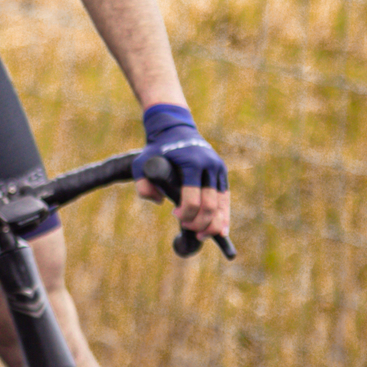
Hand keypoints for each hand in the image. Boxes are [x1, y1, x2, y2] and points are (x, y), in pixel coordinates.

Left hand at [136, 104, 231, 244]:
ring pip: (221, 204)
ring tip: (202, 235)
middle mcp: (209, 166)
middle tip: (187, 227)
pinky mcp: (221, 173)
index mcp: (192, 163)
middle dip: (199, 222)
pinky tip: (221, 231)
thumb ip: (142, 184)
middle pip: (209, 205)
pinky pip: (225, 199)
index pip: (192, 198)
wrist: (175, 130)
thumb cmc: (157, 149)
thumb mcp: (141, 163)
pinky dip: (224, 216)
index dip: (186, 213)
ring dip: (213, 224)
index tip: (175, 214)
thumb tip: (159, 201)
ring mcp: (218, 169)